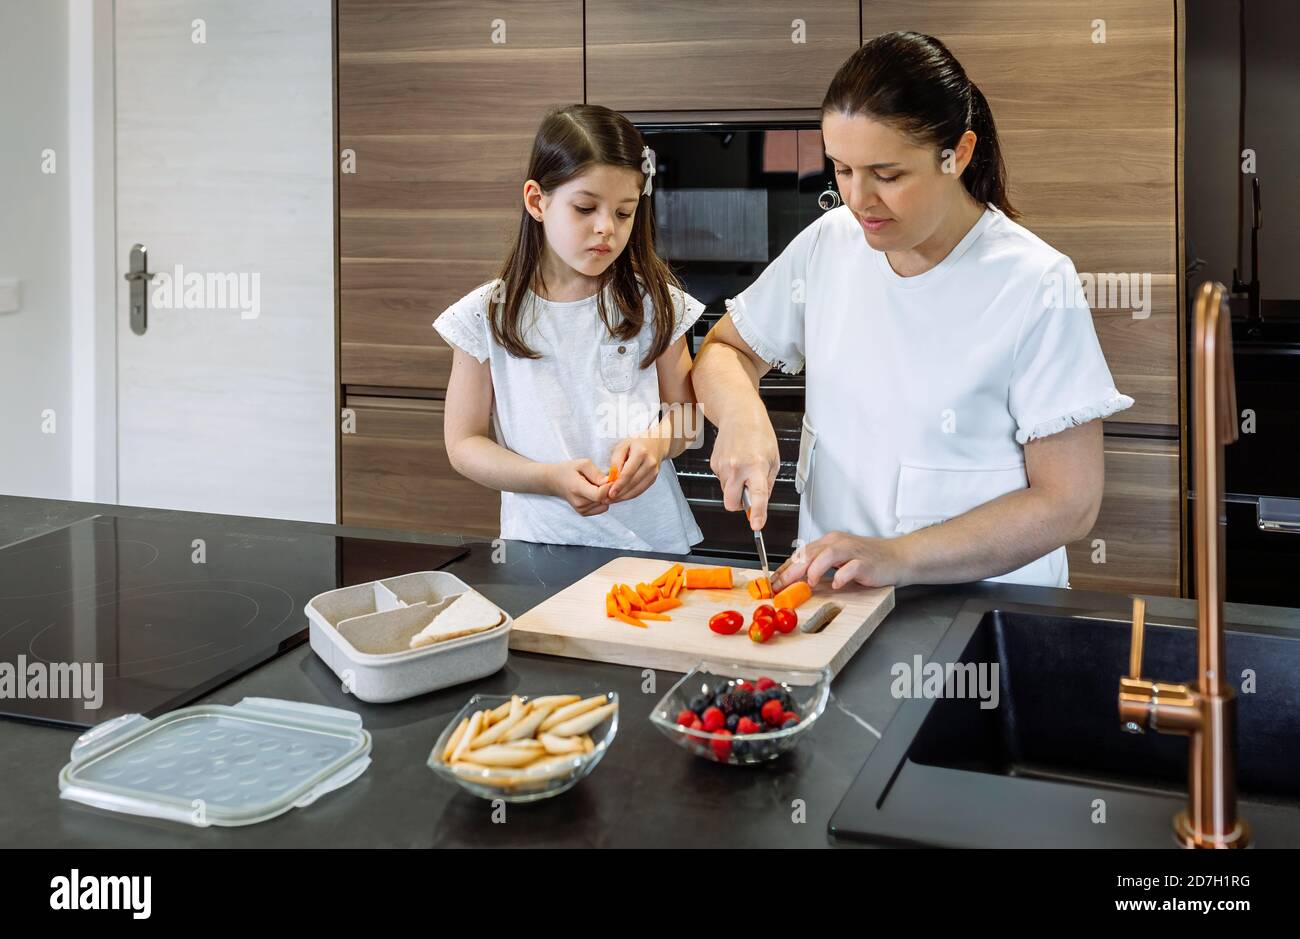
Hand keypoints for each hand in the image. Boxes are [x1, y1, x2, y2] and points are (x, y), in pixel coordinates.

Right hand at [545, 459, 611, 516]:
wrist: (555, 481)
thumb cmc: (569, 470)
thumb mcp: (583, 464)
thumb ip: (597, 473)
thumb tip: (610, 482)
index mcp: (577, 488)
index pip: (599, 495)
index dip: (609, 487)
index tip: (610, 478)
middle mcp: (579, 502)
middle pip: (604, 499)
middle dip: (608, 489)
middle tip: (602, 479)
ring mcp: (581, 510)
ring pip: (605, 503)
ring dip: (605, 495)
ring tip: (595, 485)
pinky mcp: (584, 513)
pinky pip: (603, 507)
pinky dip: (602, 500)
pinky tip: (595, 492)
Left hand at [606, 435, 669, 502]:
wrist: (656, 443)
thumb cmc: (636, 443)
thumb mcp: (622, 446)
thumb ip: (616, 461)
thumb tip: (612, 477)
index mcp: (641, 452)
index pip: (628, 473)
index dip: (618, 485)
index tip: (609, 493)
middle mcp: (650, 463)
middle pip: (633, 483)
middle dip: (619, 494)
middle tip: (607, 499)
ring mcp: (654, 472)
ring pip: (637, 489)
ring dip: (624, 497)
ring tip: (612, 500)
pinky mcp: (654, 478)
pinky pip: (641, 490)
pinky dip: (630, 495)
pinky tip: (621, 497)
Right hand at [709, 415, 778, 530]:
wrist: (739, 415)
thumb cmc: (759, 434)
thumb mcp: (773, 460)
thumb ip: (767, 484)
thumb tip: (760, 502)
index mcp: (756, 465)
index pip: (757, 495)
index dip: (757, 513)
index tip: (757, 525)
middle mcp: (737, 467)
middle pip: (731, 502)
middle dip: (738, 505)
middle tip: (747, 496)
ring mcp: (723, 466)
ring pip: (726, 492)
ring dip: (735, 488)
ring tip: (744, 469)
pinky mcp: (714, 464)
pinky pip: (721, 481)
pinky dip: (729, 477)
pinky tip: (736, 462)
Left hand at [771, 532, 907, 590]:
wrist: (897, 557)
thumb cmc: (868, 560)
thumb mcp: (838, 561)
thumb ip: (818, 568)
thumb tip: (795, 581)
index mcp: (828, 542)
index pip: (801, 554)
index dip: (784, 569)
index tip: (772, 583)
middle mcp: (837, 543)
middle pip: (809, 554)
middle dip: (791, 571)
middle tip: (779, 587)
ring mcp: (852, 551)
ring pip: (826, 556)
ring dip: (814, 570)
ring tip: (808, 583)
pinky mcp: (865, 562)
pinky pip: (851, 567)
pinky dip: (842, 576)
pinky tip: (837, 584)